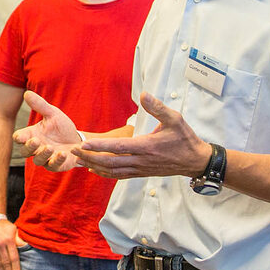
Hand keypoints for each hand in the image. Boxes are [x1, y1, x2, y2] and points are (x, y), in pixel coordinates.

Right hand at [14, 91, 83, 172]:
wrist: (78, 139)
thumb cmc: (61, 127)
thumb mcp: (53, 114)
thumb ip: (40, 105)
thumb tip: (27, 93)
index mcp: (32, 135)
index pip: (19, 137)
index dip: (19, 137)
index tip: (20, 137)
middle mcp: (36, 148)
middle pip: (25, 151)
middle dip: (29, 147)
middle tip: (35, 141)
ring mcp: (45, 158)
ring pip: (38, 160)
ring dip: (43, 154)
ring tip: (50, 147)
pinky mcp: (56, 165)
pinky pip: (53, 166)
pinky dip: (57, 160)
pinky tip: (62, 153)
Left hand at [74, 93, 210, 180]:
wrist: (195, 161)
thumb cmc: (185, 138)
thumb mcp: (175, 119)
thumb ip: (158, 108)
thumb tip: (143, 94)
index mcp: (146, 146)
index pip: (118, 147)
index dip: (99, 146)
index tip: (84, 144)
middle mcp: (141, 160)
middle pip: (109, 162)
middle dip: (90, 157)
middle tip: (73, 150)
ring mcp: (140, 169)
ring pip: (112, 171)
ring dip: (94, 166)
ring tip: (79, 160)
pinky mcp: (141, 173)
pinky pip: (119, 176)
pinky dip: (105, 173)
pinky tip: (94, 170)